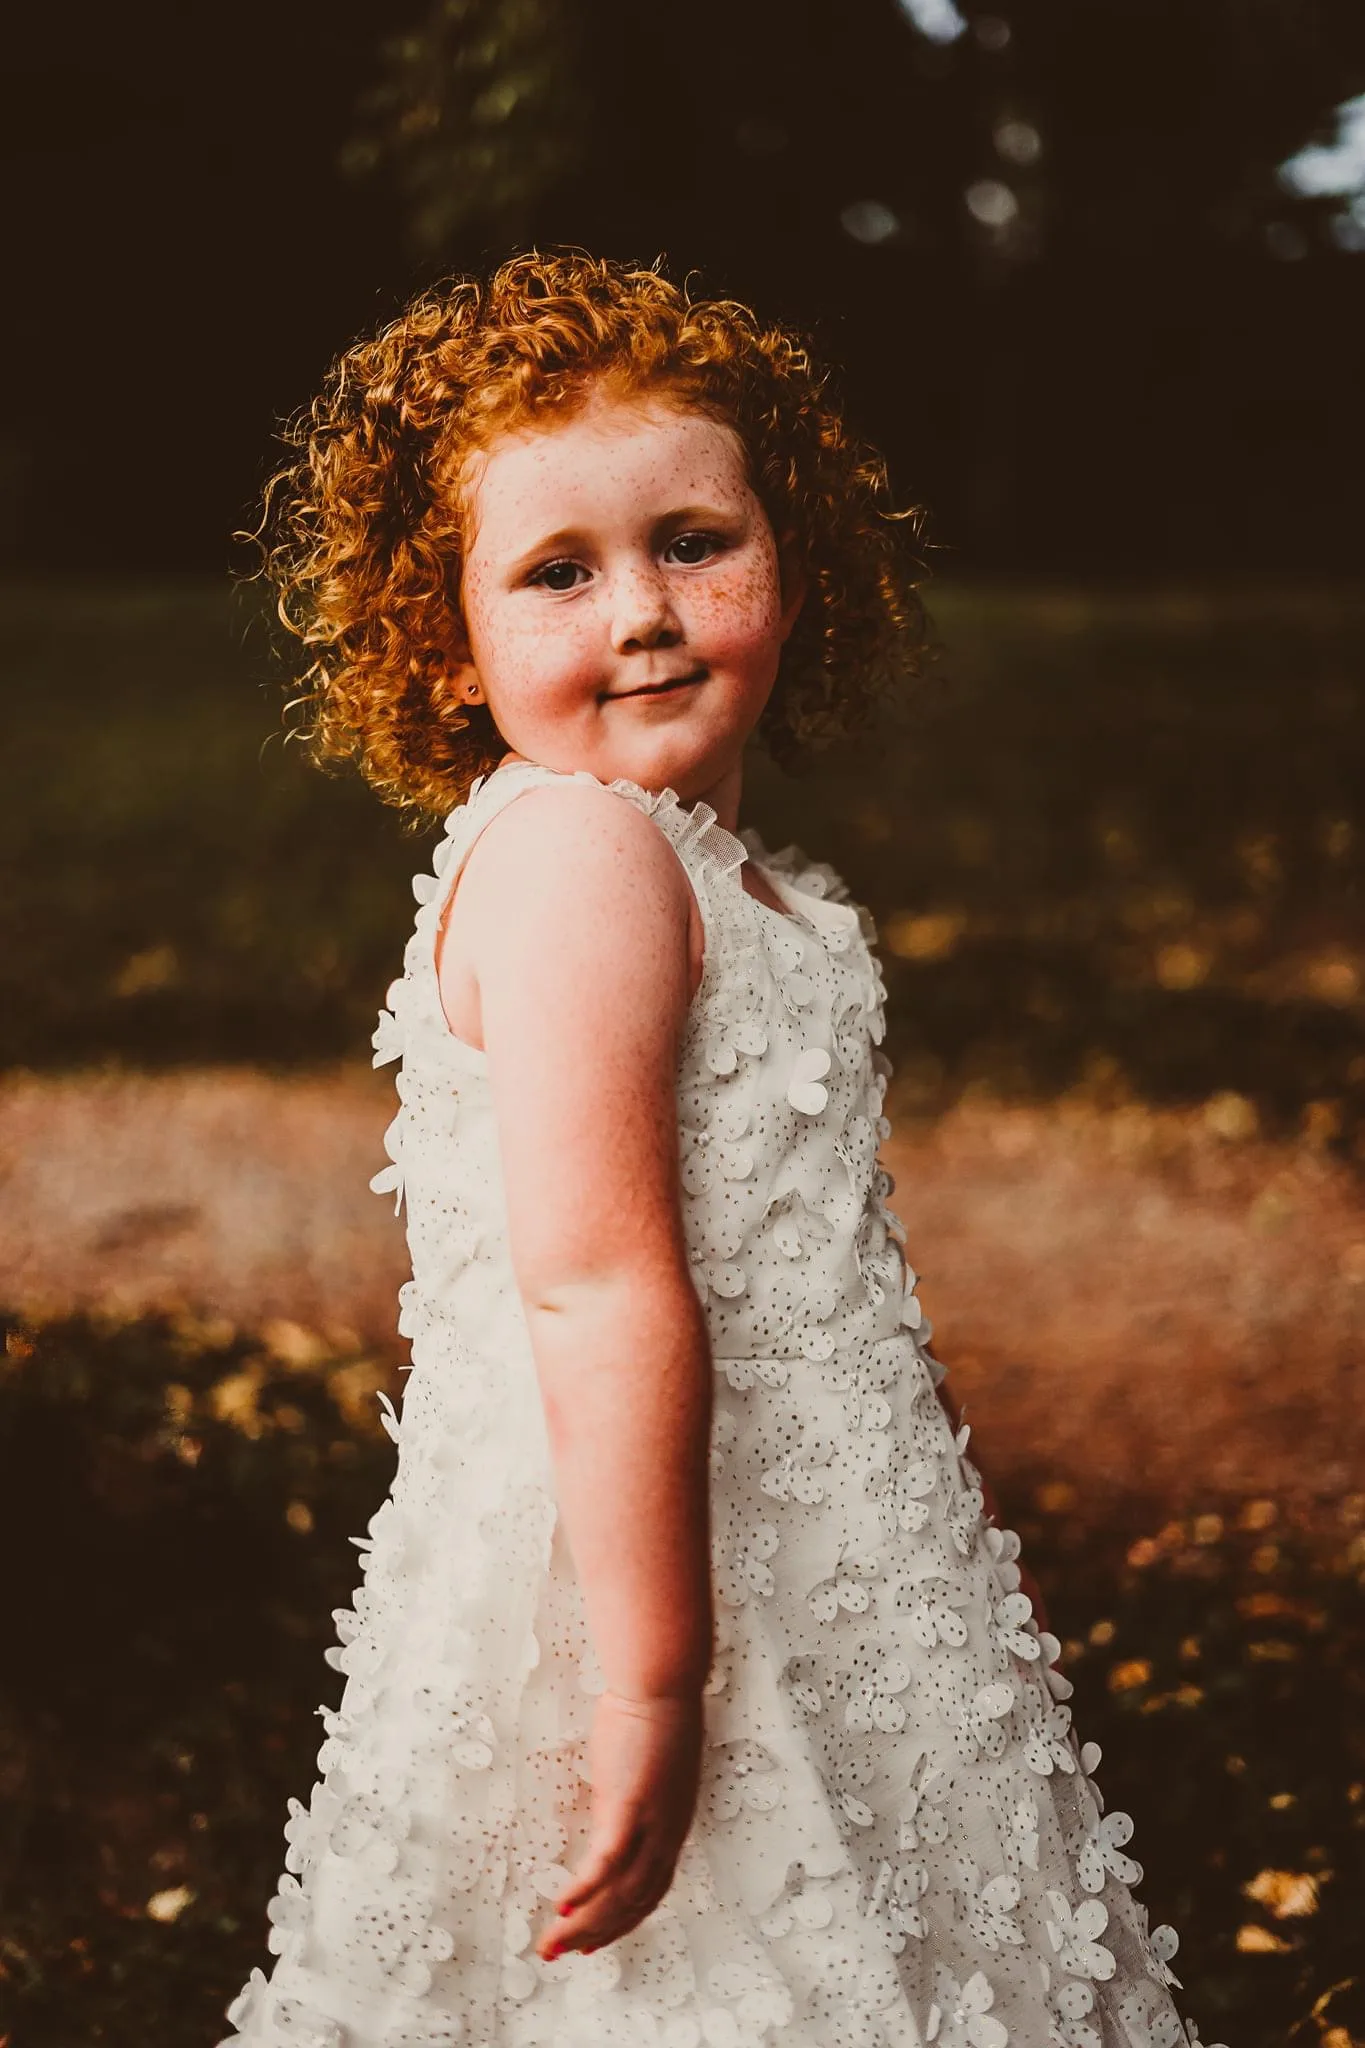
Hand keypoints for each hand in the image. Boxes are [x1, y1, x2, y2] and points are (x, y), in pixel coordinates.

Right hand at [536, 1688, 703, 1960]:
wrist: (661, 1681)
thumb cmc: (653, 1711)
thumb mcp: (644, 1769)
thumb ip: (630, 1798)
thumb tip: (609, 1810)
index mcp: (672, 1825)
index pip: (650, 1890)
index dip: (622, 1921)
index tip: (594, 1941)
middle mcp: (667, 1833)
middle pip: (633, 1903)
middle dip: (595, 1934)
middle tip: (559, 1954)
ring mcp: (651, 1822)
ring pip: (618, 1894)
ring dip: (583, 1924)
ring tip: (552, 1943)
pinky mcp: (629, 1805)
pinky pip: (606, 1861)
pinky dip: (585, 1889)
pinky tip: (561, 1905)